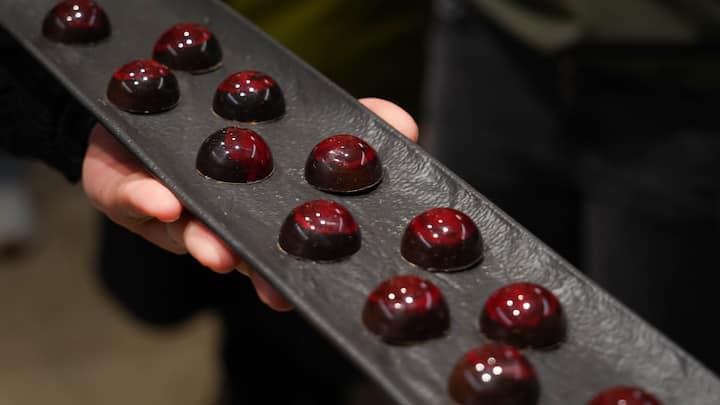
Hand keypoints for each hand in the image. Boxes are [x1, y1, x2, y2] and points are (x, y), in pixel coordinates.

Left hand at [82, 98, 417, 310]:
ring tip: (216, 248)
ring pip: (194, 236)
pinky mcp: (132, 192)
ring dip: (209, 244)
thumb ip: (349, 123)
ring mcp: (179, 212)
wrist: (142, 118)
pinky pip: (134, 198)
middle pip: (245, 255)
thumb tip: (404, 125)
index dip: (309, 265)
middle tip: (274, 290)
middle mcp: (226, 222)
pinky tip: (160, 200)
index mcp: (266, 210)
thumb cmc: (228, 128)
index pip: (294, 242)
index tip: (326, 284)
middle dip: (260, 275)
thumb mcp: (295, 120)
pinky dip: (145, 199)